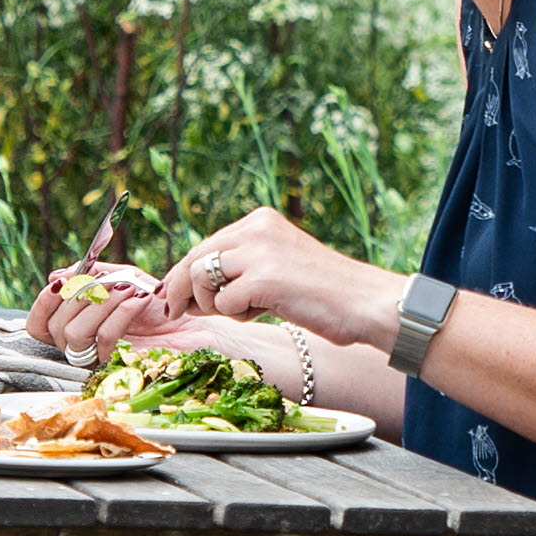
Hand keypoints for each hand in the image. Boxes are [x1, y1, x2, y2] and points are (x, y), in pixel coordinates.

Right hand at [27, 261, 174, 358]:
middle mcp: (82, 348)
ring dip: (100, 303)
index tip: (60, 283)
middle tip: (108, 280)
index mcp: (75, 326)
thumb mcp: (121, 277)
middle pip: (56, 327)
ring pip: (74, 334)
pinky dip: (120, 312)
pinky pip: (104, 338)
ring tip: (126, 289)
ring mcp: (99, 361)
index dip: (43, 303)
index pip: (38, 325)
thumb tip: (54, 276)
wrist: (190, 321)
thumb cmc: (156, 302)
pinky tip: (139, 301)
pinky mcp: (118, 369)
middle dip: (80, 295)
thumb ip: (90, 275)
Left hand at [149, 207, 402, 351]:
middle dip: (179, 291)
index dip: (180, 274)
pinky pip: (223, 303)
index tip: (170, 298)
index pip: (204, 245)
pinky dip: (237, 315)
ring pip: (200, 279)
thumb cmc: (322, 294)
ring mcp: (259, 251)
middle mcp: (256, 227)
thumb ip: (238, 268)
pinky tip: (264, 312)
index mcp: (260, 220)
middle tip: (176, 314)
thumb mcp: (276, 266)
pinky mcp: (263, 278)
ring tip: (245, 310)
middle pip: (193, 259)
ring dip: (213, 304)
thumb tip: (185, 290)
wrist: (365, 303)